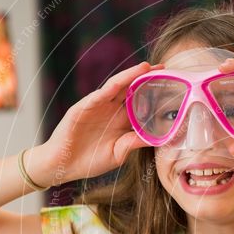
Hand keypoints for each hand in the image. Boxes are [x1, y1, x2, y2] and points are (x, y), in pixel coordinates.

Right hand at [26, 61, 163, 185]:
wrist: (63, 166)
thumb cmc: (90, 160)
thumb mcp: (118, 154)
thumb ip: (134, 143)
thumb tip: (157, 138)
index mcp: (120, 120)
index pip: (140, 102)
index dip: (153, 94)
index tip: (170, 86)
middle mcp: (110, 110)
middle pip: (130, 89)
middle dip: (145, 78)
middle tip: (163, 68)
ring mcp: (96, 107)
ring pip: (115, 87)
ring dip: (129, 76)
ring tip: (145, 67)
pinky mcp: (81, 109)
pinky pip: (96, 97)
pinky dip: (107, 89)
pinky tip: (118, 83)